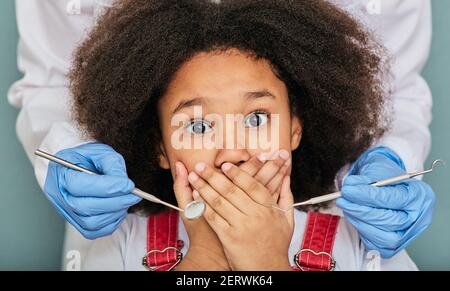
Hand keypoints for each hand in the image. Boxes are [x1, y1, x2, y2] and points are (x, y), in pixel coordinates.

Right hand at [43, 143, 140, 238]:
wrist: (83, 167)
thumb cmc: (90, 158)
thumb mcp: (102, 152)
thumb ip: (112, 164)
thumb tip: (123, 183)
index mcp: (60, 172)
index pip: (79, 185)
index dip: (107, 187)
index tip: (128, 185)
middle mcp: (58, 195)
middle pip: (84, 207)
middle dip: (114, 202)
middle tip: (134, 195)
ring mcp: (66, 212)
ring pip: (90, 223)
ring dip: (114, 213)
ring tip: (126, 200)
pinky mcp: (76, 223)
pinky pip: (94, 231)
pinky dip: (111, 223)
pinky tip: (119, 209)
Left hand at [188, 154, 293, 270]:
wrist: (268, 269)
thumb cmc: (277, 243)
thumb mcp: (287, 219)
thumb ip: (285, 196)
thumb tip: (286, 176)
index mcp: (269, 209)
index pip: (251, 185)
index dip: (237, 173)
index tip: (224, 164)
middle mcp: (255, 216)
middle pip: (231, 190)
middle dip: (213, 176)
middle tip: (200, 165)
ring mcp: (241, 227)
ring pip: (220, 202)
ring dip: (204, 187)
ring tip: (193, 176)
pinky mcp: (229, 238)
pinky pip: (214, 218)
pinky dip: (203, 205)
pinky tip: (195, 196)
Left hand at [336, 146, 435, 257]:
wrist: (388, 186)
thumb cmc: (385, 177)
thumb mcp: (378, 171)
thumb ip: (365, 180)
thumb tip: (350, 186)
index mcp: (420, 196)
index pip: (394, 199)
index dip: (368, 196)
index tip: (348, 190)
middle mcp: (418, 217)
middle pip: (391, 221)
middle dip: (361, 211)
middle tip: (342, 200)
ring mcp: (408, 234)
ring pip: (383, 236)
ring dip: (359, 221)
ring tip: (347, 206)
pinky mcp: (393, 245)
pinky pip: (375, 243)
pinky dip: (361, 229)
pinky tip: (354, 216)